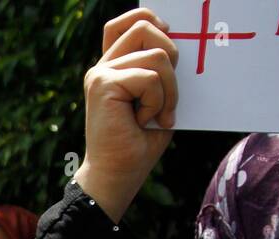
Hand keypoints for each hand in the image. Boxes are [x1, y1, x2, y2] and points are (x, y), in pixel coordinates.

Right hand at [75, 8, 178, 221]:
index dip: (150, 20)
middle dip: (171, 55)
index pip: (127, 23)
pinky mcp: (103, 85)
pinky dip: (158, 102)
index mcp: (112, 68)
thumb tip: (178, 44)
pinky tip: (145, 121)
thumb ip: (160, 70)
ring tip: (157, 115)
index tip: (168, 48)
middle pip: (144, 26)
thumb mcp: (157, 99)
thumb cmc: (138, 144)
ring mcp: (100, 75)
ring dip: (168, 89)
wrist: (117, 176)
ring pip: (156, 54)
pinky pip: (149, 77)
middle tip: (168, 92)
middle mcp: (102, 67)